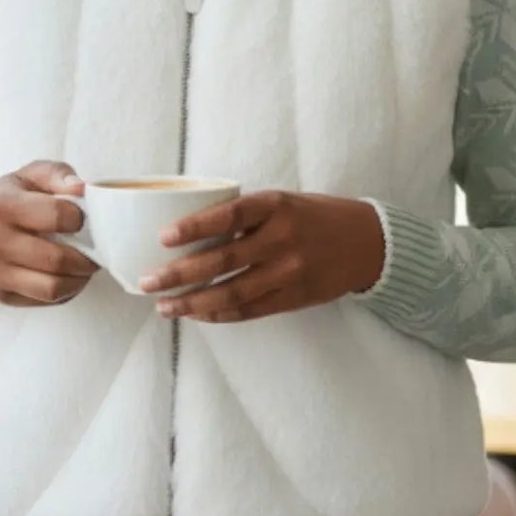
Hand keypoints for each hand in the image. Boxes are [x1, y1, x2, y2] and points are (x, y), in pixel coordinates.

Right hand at [0, 160, 99, 305]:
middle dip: (87, 258)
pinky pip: (47, 300)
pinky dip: (67, 291)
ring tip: (84, 266)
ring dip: (80, 279)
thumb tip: (82, 188)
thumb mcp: (28, 177)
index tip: (81, 219)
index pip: (57, 215)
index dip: (80, 218)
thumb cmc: (7, 202)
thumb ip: (57, 174)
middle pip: (57, 259)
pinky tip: (67, 276)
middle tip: (95, 251)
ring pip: (54, 287)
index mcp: (2, 205)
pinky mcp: (2, 295)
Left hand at [137, 191, 385, 323]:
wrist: (367, 242)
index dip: (195, 226)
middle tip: (148, 282)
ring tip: (165, 306)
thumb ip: (245, 215)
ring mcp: (291, 271)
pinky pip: (251, 310)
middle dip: (180, 274)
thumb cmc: (313, 216)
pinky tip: (197, 314)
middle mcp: (283, 238)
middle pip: (224, 260)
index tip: (163, 237)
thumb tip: (189, 228)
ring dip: (194, 303)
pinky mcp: (296, 297)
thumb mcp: (283, 201)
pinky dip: (220, 314)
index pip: (230, 214)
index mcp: (276, 206)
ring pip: (233, 292)